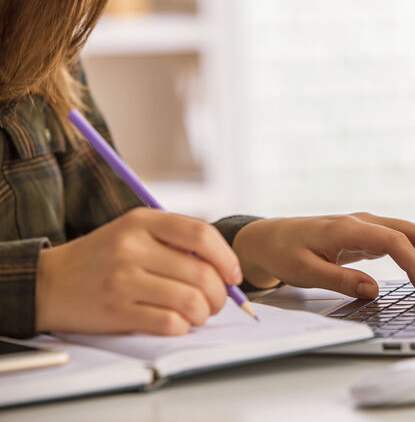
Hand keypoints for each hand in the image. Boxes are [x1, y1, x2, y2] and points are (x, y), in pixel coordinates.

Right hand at [35, 208, 240, 334]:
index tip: (233, 275)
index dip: (226, 257)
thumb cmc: (102, 258)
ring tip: (199, 314)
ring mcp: (123, 279)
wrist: (48, 283)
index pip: (201, 234)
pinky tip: (178, 323)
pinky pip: (169, 323)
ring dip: (204, 313)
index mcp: (142, 221)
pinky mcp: (116, 310)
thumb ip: (175, 240)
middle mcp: (133, 247)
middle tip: (218, 302)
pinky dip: (183, 327)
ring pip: (190, 300)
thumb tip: (224, 266)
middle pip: (201, 272)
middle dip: (220, 294)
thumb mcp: (134, 232)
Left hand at [232, 213, 414, 298]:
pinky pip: (407, 241)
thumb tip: (373, 291)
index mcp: (350, 228)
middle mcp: (366, 222)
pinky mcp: (371, 236)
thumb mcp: (305, 271)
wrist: (271, 238)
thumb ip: (340, 280)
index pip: (395, 241)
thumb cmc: (286, 252)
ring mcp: (371, 227)